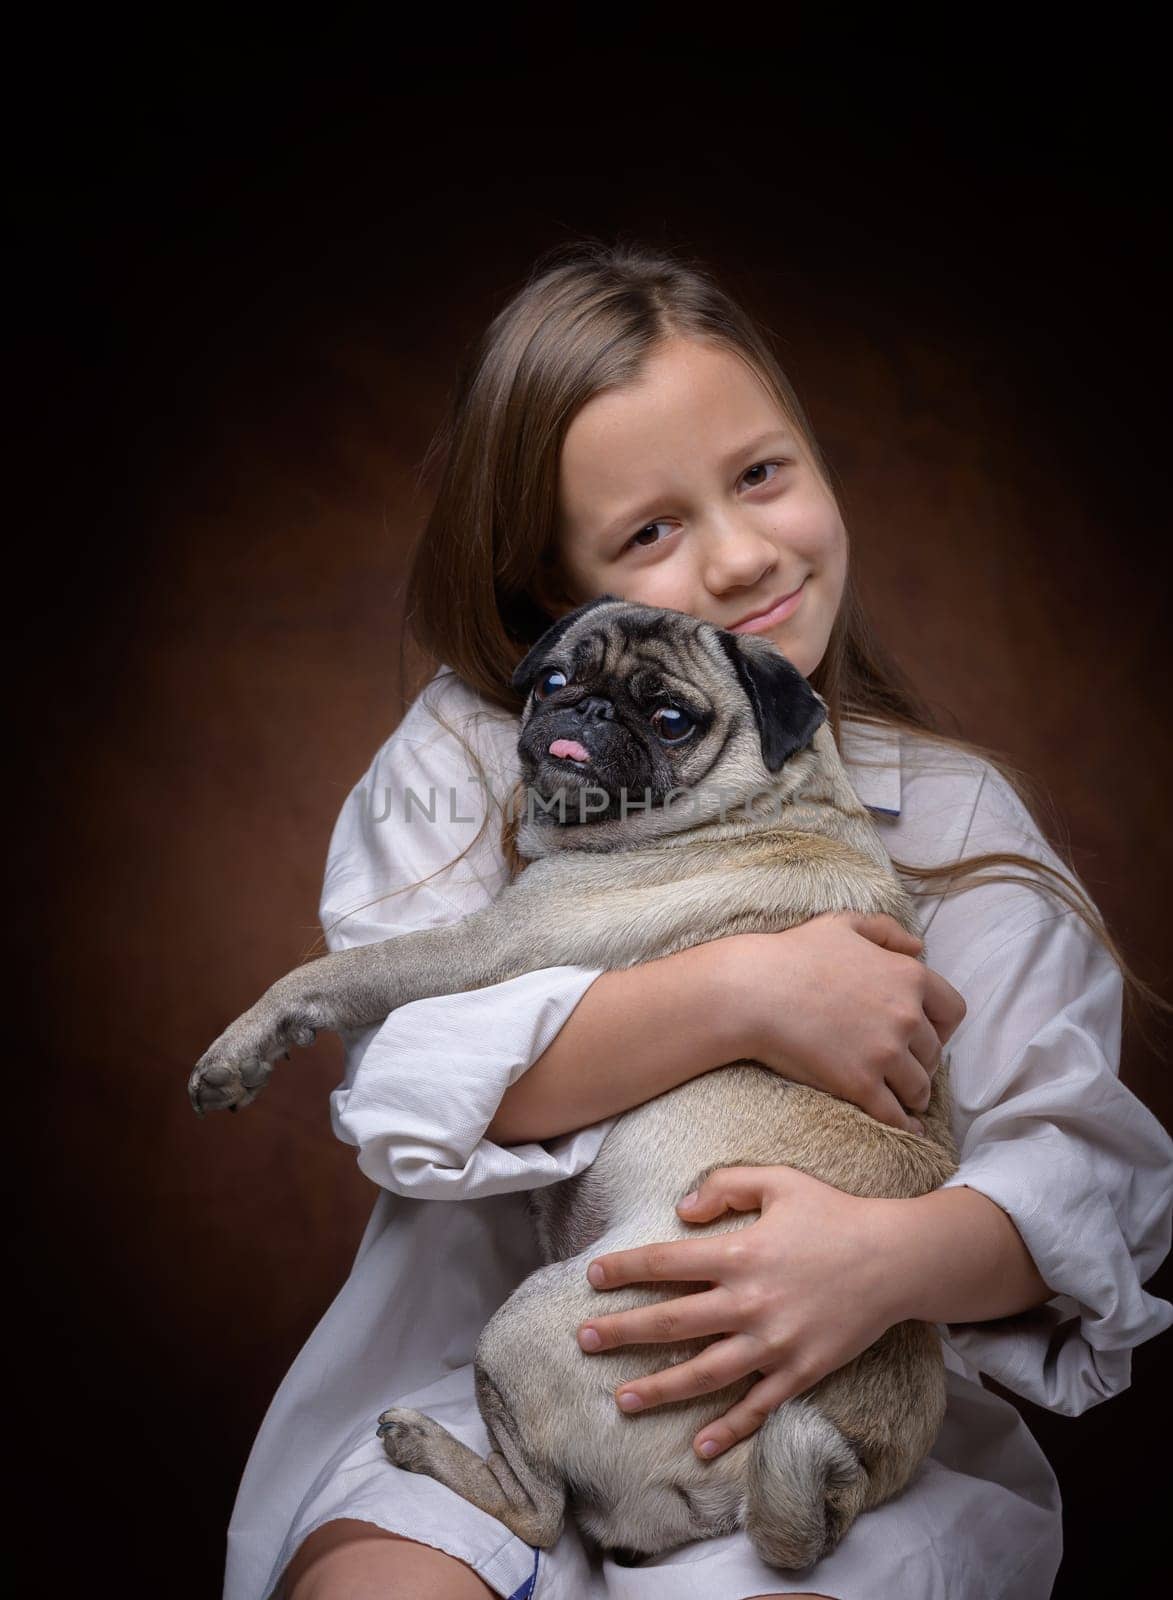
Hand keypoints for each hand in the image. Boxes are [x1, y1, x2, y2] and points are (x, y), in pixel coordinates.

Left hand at [577, 1164, 903, 1459]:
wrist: (896, 1259)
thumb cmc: (834, 1215)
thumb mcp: (779, 1181)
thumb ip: (726, 1186)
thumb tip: (681, 1208)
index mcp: (741, 1253)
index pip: (666, 1264)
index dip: (626, 1269)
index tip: (593, 1277)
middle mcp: (750, 1302)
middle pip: (672, 1323)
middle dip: (623, 1332)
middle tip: (584, 1341)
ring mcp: (775, 1343)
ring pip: (704, 1373)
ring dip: (659, 1389)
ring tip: (621, 1400)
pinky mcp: (800, 1371)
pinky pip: (757, 1407)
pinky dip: (728, 1429)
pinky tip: (699, 1446)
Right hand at [711, 911, 965, 1132]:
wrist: (752, 991)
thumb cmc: (793, 954)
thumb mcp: (842, 924)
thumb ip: (886, 931)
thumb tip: (920, 947)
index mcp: (909, 976)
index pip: (953, 1010)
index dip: (942, 1026)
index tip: (927, 1035)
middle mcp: (906, 1015)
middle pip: (934, 1053)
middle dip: (922, 1062)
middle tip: (904, 1068)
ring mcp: (885, 1053)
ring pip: (919, 1087)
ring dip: (913, 1094)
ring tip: (903, 1098)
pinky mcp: (860, 1084)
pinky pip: (895, 1114)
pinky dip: (904, 1125)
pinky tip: (906, 1129)